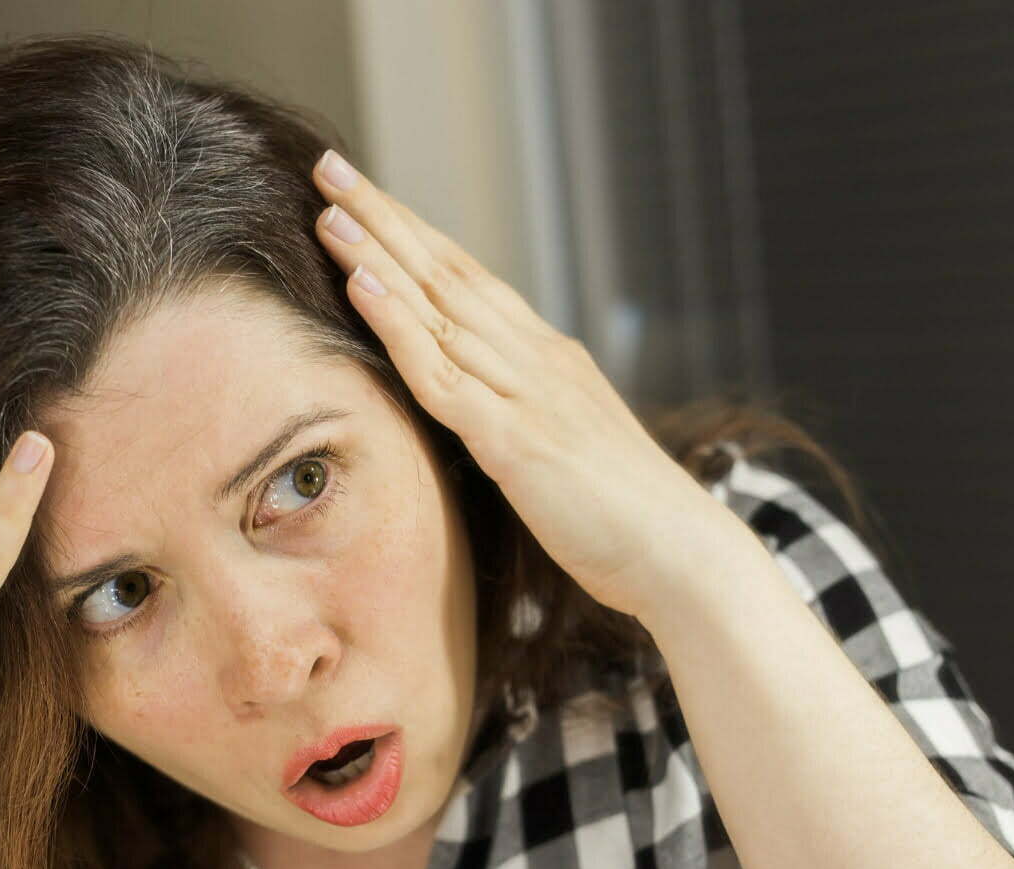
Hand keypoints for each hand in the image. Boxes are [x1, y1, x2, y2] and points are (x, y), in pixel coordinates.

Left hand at [310, 150, 742, 618]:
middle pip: (447, 274)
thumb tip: (478, 409)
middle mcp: (536, 359)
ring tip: (329, 211)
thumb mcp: (565, 448)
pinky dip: (398, 327)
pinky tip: (360, 287)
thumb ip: (521, 415)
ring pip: (438, 310)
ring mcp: (526, 394)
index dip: (413, 236)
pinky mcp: (515, 441)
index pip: (467, 279)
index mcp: (547, 358)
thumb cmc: (626, 517)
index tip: (363, 197)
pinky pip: (442, 376)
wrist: (684, 557)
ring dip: (379, 257)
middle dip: (386, 218)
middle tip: (331, 166)